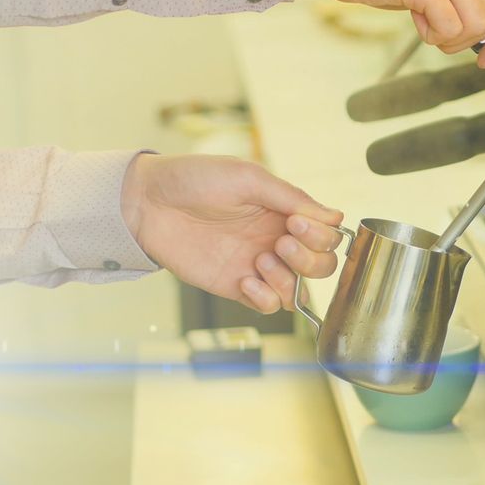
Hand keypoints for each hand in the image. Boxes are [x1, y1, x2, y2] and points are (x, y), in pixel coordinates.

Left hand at [121, 154, 344, 313]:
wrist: (149, 202)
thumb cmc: (196, 179)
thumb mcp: (249, 178)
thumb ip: (292, 198)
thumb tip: (335, 217)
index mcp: (285, 212)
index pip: (329, 235)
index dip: (321, 236)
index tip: (296, 224)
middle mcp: (278, 240)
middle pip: (323, 266)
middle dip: (310, 259)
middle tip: (280, 243)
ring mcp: (259, 266)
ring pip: (300, 291)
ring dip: (289, 280)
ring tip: (260, 261)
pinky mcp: (236, 286)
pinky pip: (269, 306)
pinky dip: (266, 298)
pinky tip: (246, 279)